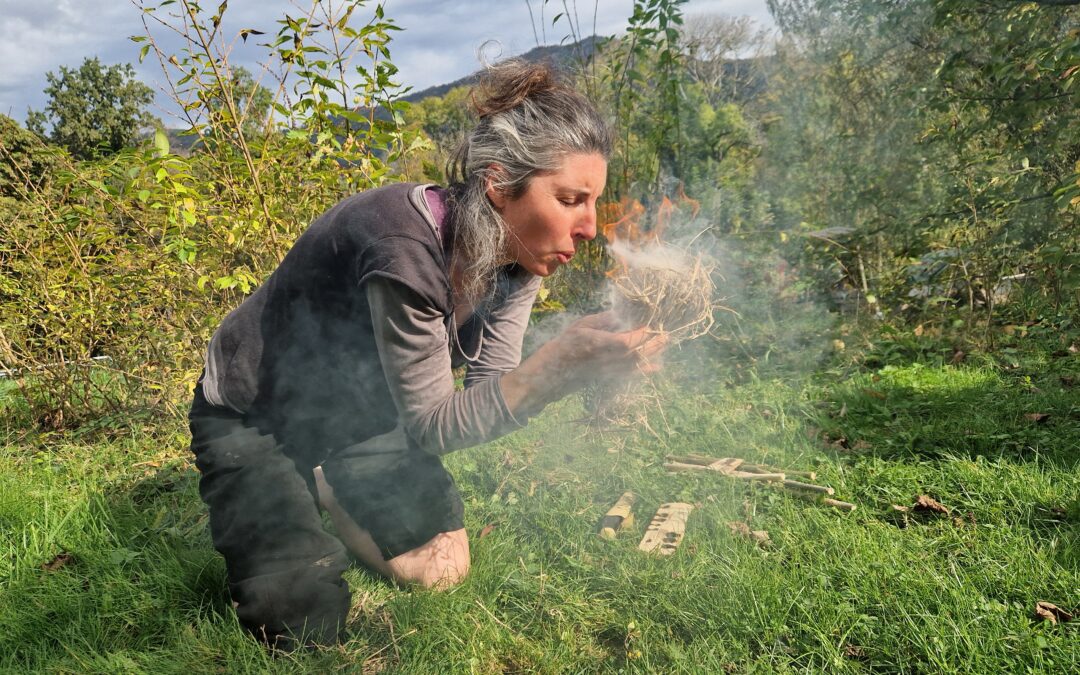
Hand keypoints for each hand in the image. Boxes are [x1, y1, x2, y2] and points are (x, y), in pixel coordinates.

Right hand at [500, 311, 667, 419]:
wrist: (550, 376)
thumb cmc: (562, 347)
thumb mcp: (579, 326)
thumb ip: (602, 320)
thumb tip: (621, 313)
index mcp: (596, 343)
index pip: (627, 341)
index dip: (643, 334)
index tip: (653, 324)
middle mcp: (605, 360)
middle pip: (637, 353)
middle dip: (654, 343)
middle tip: (667, 333)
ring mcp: (608, 371)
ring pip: (637, 364)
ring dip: (653, 354)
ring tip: (665, 343)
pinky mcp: (609, 378)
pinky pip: (631, 374)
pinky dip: (645, 369)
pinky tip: (656, 365)